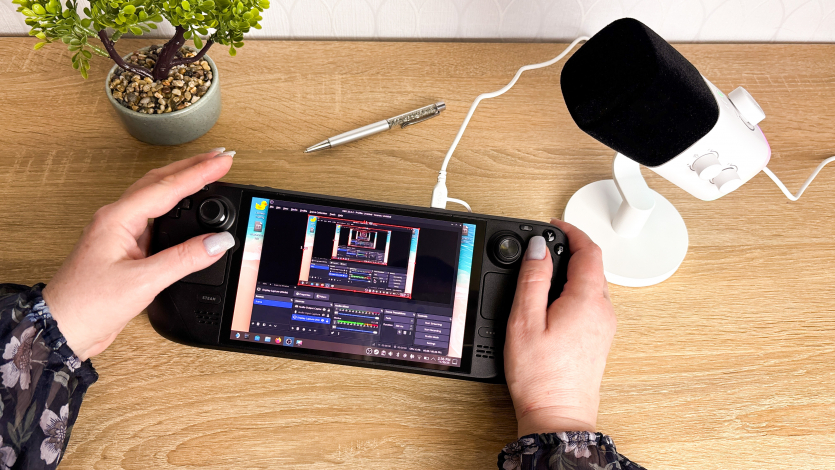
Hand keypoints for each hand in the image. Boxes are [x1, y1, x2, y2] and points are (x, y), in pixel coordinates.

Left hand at [42, 149, 237, 360]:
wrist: (63, 328)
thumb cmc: (88, 304)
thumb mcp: (143, 282)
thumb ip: (184, 259)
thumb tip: (218, 242)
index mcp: (118, 219)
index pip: (167, 187)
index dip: (199, 172)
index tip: (224, 161)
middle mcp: (117, 219)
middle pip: (159, 180)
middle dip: (192, 166)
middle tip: (221, 157)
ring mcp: (119, 232)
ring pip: (155, 195)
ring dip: (182, 181)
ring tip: (207, 173)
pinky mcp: (124, 247)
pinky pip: (153, 216)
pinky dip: (174, 205)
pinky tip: (185, 209)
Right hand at [504, 219, 615, 436]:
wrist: (557, 416)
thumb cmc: (541, 376)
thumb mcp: (525, 321)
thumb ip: (533, 280)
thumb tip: (538, 249)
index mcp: (588, 300)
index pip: (589, 250)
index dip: (571, 231)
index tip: (554, 225)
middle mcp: (603, 311)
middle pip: (592, 266)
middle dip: (569, 250)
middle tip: (543, 248)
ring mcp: (603, 327)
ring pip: (592, 285)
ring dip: (572, 272)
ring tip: (543, 273)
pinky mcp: (598, 340)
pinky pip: (591, 303)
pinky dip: (574, 291)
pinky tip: (552, 303)